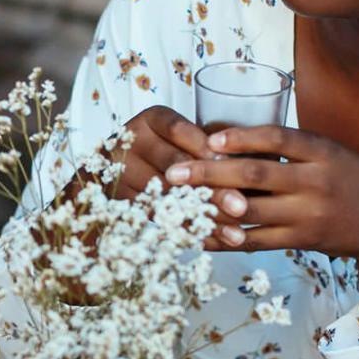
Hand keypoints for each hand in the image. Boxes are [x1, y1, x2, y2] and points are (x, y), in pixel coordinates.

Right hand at [105, 106, 245, 227]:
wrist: (117, 165)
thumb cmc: (165, 149)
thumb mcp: (182, 137)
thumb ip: (207, 147)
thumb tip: (242, 166)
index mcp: (152, 119)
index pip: (179, 131)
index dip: (206, 150)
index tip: (234, 167)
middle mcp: (133, 140)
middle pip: (174, 164)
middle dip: (211, 187)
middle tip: (241, 206)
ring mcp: (122, 170)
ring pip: (168, 195)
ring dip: (203, 214)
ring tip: (233, 233)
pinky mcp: (121, 197)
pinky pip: (157, 215)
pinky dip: (186, 228)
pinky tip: (210, 239)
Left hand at [163, 125, 358, 262]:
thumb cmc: (351, 180)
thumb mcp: (330, 154)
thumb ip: (292, 147)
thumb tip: (233, 138)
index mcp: (322, 152)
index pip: (278, 139)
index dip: (242, 138)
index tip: (209, 139)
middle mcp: (315, 183)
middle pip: (255, 175)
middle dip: (209, 173)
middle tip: (173, 173)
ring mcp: (308, 215)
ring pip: (250, 211)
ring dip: (209, 208)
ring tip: (177, 203)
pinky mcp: (302, 241)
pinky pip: (256, 241)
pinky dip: (225, 238)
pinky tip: (200, 235)